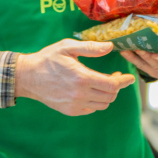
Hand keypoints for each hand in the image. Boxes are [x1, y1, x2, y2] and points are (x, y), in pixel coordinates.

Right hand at [15, 39, 134, 115]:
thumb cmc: (47, 59)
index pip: (112, 85)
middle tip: (115, 77)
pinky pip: (92, 109)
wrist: (28, 77)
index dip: (124, 81)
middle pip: (110, 96)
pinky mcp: (70, 111)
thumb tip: (110, 47)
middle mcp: (80, 95)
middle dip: (117, 86)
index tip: (129, 77)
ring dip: (107, 95)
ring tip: (104, 83)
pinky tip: (92, 91)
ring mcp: (75, 105)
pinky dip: (97, 101)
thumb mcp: (67, 47)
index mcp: (82, 78)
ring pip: (103, 104)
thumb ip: (91, 48)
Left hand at [118, 50, 157, 79]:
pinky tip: (122, 51)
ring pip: (143, 65)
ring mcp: (154, 71)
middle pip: (154, 64)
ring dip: (134, 57)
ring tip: (126, 50)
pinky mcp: (146, 69)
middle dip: (146, 57)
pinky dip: (130, 58)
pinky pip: (137, 64)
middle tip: (138, 49)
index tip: (155, 54)